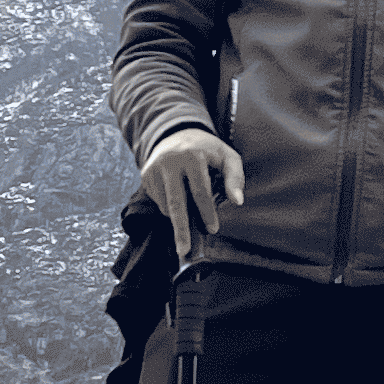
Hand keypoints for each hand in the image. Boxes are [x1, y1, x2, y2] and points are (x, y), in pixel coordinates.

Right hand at [139, 122, 243, 247]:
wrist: (175, 133)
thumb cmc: (207, 149)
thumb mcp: (227, 156)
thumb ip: (235, 177)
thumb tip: (238, 201)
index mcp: (192, 156)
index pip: (200, 190)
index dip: (207, 212)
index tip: (212, 229)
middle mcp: (170, 162)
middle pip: (176, 202)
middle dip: (181, 229)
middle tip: (184, 250)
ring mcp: (154, 169)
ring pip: (166, 205)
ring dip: (179, 218)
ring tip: (189, 220)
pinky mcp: (145, 176)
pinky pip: (159, 201)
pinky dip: (170, 208)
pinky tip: (179, 199)